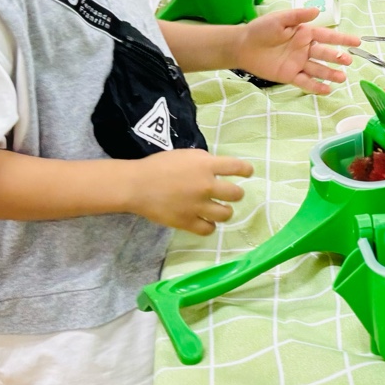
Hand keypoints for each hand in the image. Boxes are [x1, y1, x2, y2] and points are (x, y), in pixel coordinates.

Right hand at [128, 149, 252, 235]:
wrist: (136, 185)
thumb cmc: (159, 165)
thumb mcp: (186, 155)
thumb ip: (205, 162)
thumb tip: (218, 169)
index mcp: (206, 166)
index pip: (238, 167)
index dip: (246, 171)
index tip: (248, 173)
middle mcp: (206, 186)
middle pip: (236, 194)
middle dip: (236, 194)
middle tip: (230, 194)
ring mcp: (197, 206)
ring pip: (226, 214)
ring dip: (225, 211)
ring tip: (219, 209)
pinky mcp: (187, 222)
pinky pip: (208, 229)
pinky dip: (210, 225)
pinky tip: (206, 221)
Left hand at [234, 9, 359, 93]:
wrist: (242, 46)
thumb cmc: (261, 29)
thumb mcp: (279, 18)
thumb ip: (298, 15)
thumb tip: (316, 11)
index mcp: (305, 33)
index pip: (327, 36)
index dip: (342, 38)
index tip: (357, 41)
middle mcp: (305, 49)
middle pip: (325, 54)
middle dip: (337, 57)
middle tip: (347, 61)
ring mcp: (298, 63)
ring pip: (318, 69)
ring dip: (331, 74)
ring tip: (342, 78)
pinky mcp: (290, 75)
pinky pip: (305, 82)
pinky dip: (316, 86)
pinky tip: (327, 90)